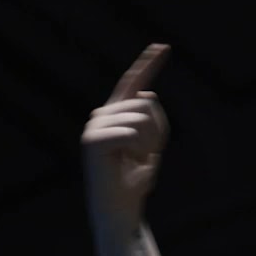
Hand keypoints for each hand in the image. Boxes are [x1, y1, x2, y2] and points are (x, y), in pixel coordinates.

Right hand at [81, 44, 170, 229]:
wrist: (120, 209)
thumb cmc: (134, 181)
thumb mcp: (150, 146)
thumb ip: (150, 120)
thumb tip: (147, 95)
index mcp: (116, 115)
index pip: (133, 83)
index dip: (148, 64)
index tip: (162, 46)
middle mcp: (102, 115)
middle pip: (145, 103)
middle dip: (157, 131)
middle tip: (145, 155)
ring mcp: (94, 126)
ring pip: (140, 117)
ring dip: (147, 142)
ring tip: (134, 160)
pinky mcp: (93, 139)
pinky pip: (131, 132)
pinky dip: (137, 149)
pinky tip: (125, 161)